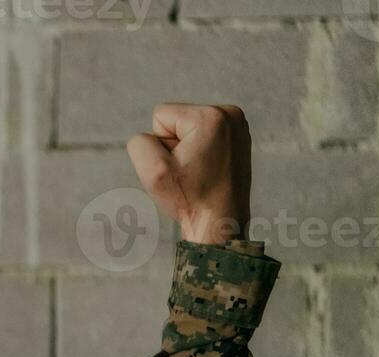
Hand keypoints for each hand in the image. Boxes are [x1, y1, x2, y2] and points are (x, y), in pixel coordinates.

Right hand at [127, 103, 250, 245]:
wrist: (220, 221)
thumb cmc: (189, 199)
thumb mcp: (152, 171)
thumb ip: (139, 143)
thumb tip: (149, 136)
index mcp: (210, 117)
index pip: (160, 116)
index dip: (160, 145)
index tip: (180, 166)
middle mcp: (230, 113)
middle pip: (176, 119)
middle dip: (175, 145)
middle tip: (190, 172)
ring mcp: (238, 124)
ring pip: (189, 128)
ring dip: (187, 149)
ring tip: (199, 172)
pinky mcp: (239, 136)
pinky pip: (204, 135)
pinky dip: (201, 151)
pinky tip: (209, 169)